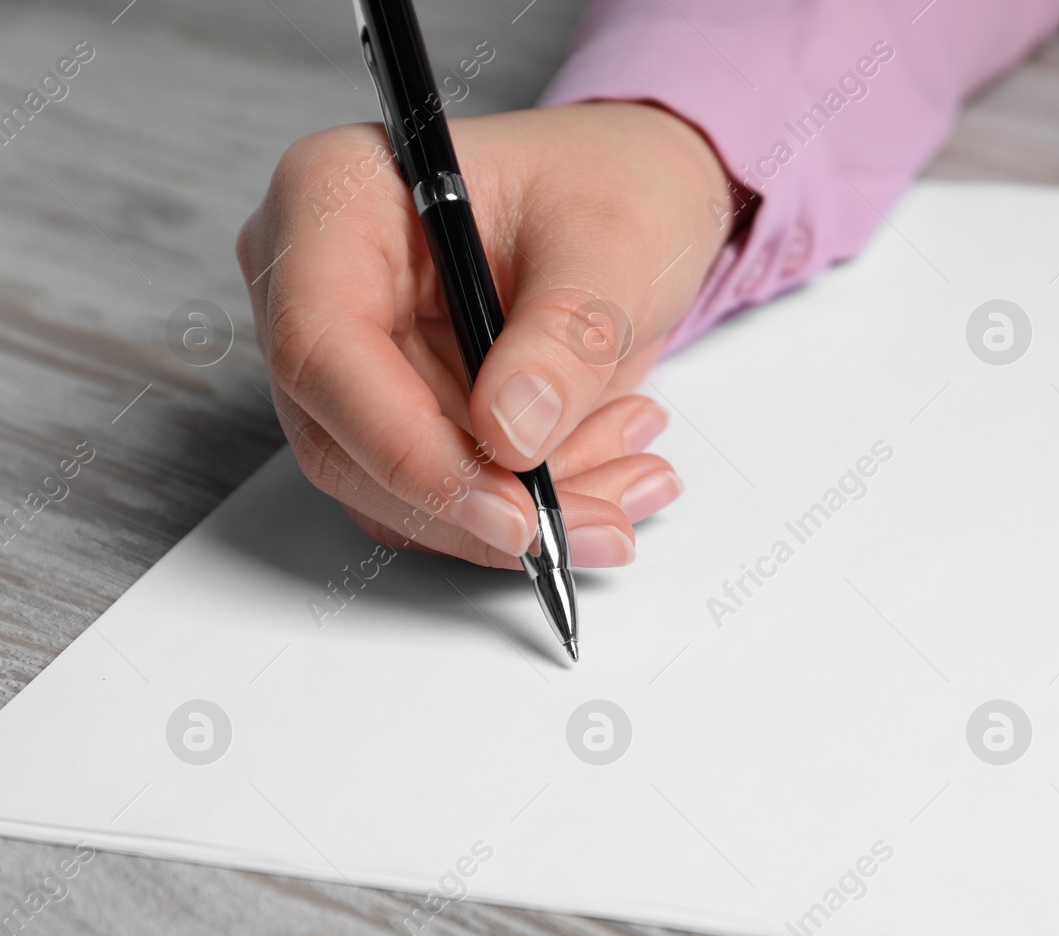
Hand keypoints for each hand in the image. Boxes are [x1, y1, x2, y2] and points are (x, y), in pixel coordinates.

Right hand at [236, 103, 732, 567]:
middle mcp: (318, 283)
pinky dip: (532, 505)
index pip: (322, 349)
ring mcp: (351, 357)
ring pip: (399, 490)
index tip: (510, 509)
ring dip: (524, 510)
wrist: (637, 200)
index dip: (408, 449)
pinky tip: (610, 471)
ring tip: (632, 478)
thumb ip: (563, 336)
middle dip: (484, 501)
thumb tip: (511, 431)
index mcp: (335, 198)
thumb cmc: (612, 184)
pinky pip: (443, 495)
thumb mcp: (613, 244)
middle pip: (349, 441)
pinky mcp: (396, 412)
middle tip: (595, 524)